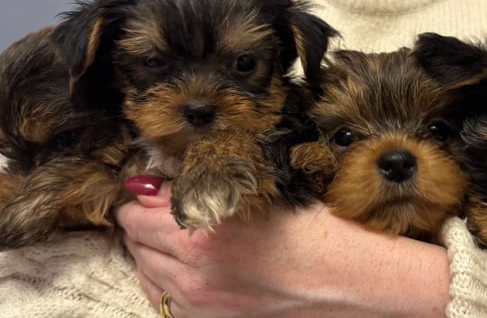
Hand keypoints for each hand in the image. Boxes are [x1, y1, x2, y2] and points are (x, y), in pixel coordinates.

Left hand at [116, 175, 450, 317]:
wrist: (351, 281)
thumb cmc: (317, 231)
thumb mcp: (259, 193)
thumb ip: (199, 186)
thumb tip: (155, 183)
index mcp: (203, 232)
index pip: (138, 209)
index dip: (144, 193)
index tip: (153, 187)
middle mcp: (193, 272)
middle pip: (135, 240)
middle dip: (144, 219)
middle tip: (164, 206)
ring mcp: (199, 303)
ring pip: (144, 270)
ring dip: (151, 248)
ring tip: (177, 234)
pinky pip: (161, 298)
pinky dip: (162, 277)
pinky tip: (184, 264)